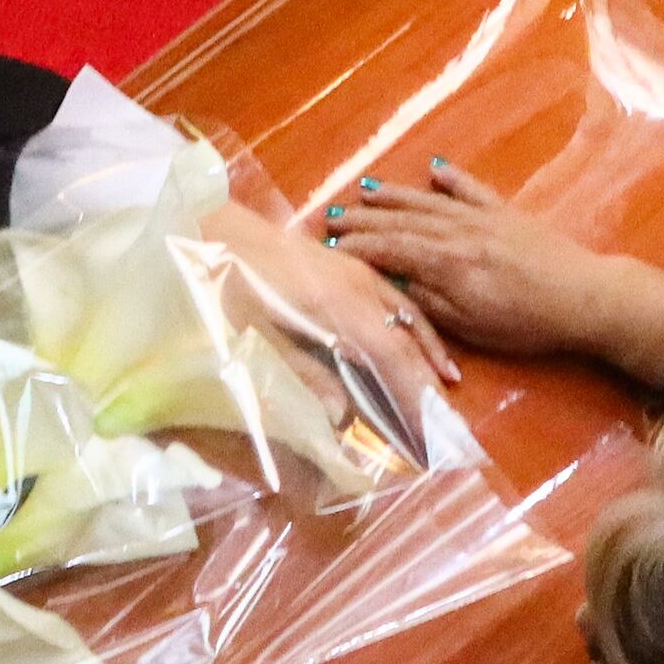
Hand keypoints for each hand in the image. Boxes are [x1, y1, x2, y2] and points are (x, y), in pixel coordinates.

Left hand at [206, 197, 459, 416]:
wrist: (218, 230)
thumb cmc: (228, 285)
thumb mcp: (256, 336)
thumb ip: (302, 373)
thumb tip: (342, 414)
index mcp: (336, 305)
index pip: (390, 356)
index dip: (412, 395)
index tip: (429, 432)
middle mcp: (358, 286)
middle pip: (405, 339)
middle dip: (426, 383)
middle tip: (444, 426)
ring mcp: (359, 273)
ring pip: (408, 317)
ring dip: (427, 356)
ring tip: (444, 392)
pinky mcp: (352, 268)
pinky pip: (397, 300)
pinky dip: (417, 326)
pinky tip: (423, 346)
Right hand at [321, 160, 663, 386]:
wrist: (583, 296)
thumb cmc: (525, 321)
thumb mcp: (469, 324)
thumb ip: (427, 301)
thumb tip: (391, 282)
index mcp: (443, 262)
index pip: (388, 249)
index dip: (356, 248)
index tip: (328, 247)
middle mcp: (456, 231)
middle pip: (401, 221)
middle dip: (364, 219)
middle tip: (331, 217)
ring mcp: (481, 217)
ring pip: (428, 202)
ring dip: (395, 195)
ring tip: (366, 189)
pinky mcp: (505, 214)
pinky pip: (471, 191)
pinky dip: (452, 179)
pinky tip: (436, 169)